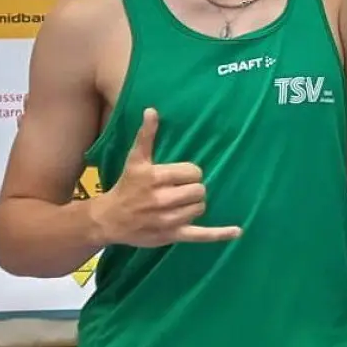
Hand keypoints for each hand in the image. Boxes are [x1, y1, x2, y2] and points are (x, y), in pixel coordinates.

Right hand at [89, 108, 241, 246]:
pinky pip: (201, 235)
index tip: (178, 177)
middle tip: (178, 191)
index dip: (189, 174)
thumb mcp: (135, 160)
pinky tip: (237, 231)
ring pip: (200, 208)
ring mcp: (169, 219)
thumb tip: (152, 110)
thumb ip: (146, 136)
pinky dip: (220, 234)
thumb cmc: (126, 186)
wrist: (109, 219)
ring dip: (194, 206)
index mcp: (156, 178)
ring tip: (179, 204)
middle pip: (199, 190)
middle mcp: (162, 199)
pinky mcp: (172, 235)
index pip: (194, 172)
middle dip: (192, 189)